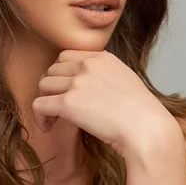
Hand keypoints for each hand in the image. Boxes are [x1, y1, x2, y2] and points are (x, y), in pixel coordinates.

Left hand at [32, 49, 177, 157]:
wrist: (147, 128)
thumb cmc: (142, 113)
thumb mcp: (126, 79)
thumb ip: (106, 73)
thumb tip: (92, 79)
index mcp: (101, 57)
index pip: (66, 56)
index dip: (61, 73)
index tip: (66, 89)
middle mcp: (87, 65)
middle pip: (52, 69)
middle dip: (52, 87)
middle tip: (58, 105)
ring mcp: (77, 82)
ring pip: (43, 85)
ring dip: (46, 101)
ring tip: (54, 118)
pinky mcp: (68, 103)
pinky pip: (39, 105)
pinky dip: (39, 117)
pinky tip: (48, 126)